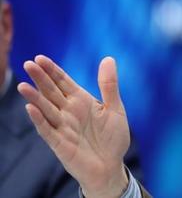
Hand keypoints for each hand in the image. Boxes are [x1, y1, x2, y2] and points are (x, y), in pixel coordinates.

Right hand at [18, 55, 129, 197]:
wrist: (111, 166)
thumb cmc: (113, 137)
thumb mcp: (115, 108)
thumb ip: (109, 85)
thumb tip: (108, 58)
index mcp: (81, 100)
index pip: (63, 82)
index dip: (52, 70)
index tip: (40, 58)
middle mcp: (68, 111)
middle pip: (51, 92)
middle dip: (41, 79)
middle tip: (29, 64)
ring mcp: (62, 127)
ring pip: (45, 109)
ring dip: (35, 98)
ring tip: (24, 86)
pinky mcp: (60, 143)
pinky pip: (47, 130)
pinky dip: (39, 120)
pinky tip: (30, 108)